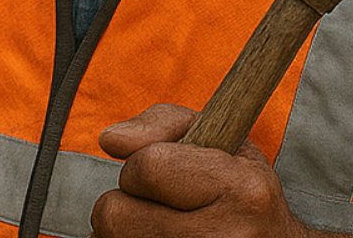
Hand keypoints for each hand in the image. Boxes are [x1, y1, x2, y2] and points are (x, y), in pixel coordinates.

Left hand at [91, 104, 317, 237]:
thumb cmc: (241, 193)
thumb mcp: (222, 144)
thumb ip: (163, 125)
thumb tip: (112, 140)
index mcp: (240, 190)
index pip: (147, 167)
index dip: (138, 168)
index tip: (157, 176)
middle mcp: (225, 237)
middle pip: (115, 215)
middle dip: (125, 204)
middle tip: (154, 207)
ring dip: (124, 231)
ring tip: (157, 227)